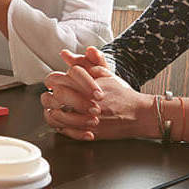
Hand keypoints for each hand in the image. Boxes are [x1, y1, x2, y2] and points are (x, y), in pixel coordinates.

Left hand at [40, 47, 155, 140]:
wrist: (139, 114)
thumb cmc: (122, 94)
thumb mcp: (107, 75)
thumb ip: (87, 65)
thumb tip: (67, 56)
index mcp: (89, 84)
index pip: (61, 78)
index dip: (53, 81)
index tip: (52, 84)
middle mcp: (87, 100)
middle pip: (58, 95)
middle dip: (50, 96)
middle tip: (49, 97)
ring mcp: (88, 117)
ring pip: (59, 115)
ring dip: (53, 112)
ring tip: (52, 110)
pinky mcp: (90, 132)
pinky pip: (67, 131)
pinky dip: (61, 126)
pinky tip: (61, 123)